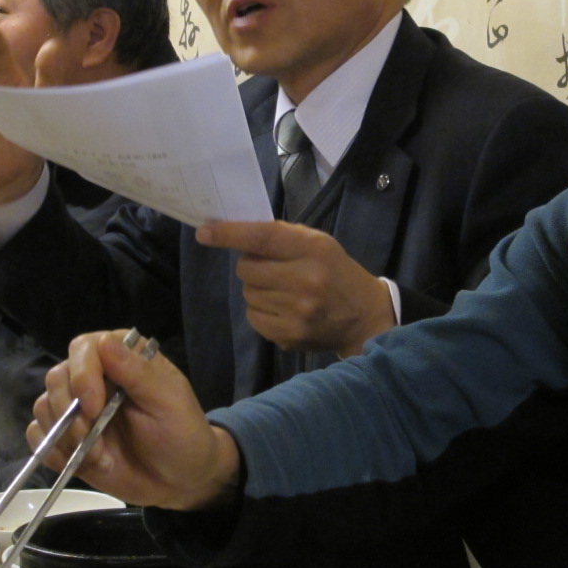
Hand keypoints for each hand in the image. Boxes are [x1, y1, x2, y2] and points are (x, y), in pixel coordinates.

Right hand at [27, 331, 241, 510]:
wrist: (180, 480)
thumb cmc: (181, 435)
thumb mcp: (167, 401)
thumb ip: (137, 372)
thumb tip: (104, 341)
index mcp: (122, 358)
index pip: (84, 349)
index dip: (82, 376)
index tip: (95, 408)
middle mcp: (95, 377)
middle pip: (57, 378)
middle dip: (70, 414)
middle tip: (93, 440)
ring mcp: (78, 408)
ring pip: (44, 407)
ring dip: (65, 437)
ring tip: (98, 457)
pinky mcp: (67, 437)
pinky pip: (38, 435)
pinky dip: (53, 451)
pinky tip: (80, 463)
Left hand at [195, 221, 396, 355]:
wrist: (364, 317)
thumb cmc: (336, 272)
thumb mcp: (318, 244)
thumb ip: (281, 237)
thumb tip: (234, 232)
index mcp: (313, 250)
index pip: (263, 238)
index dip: (229, 234)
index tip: (204, 232)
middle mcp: (305, 280)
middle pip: (246, 269)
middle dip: (250, 266)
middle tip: (271, 268)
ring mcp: (296, 312)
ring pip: (248, 293)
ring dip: (257, 289)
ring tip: (283, 291)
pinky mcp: (289, 336)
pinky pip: (253, 317)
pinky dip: (261, 311)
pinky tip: (283, 309)